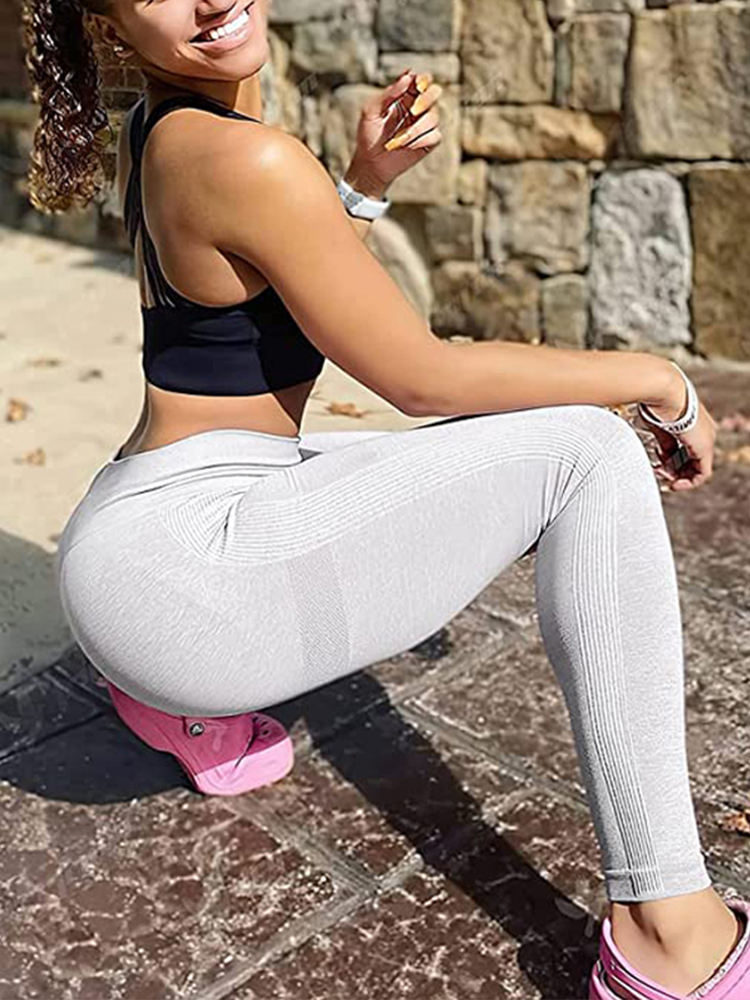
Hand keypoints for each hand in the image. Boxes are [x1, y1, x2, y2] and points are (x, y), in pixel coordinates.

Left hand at [343, 70, 443, 199]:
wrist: (370, 163)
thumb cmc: (368, 135)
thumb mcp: (371, 111)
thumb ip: (388, 93)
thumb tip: (407, 76)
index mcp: (405, 96)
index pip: (422, 80)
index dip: (422, 79)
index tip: (416, 86)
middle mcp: (417, 108)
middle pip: (435, 92)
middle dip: (427, 99)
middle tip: (413, 110)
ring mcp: (424, 125)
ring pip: (434, 117)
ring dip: (416, 129)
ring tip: (399, 139)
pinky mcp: (428, 142)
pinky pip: (435, 135)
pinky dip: (420, 140)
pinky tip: (407, 146)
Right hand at [645, 395, 716, 491]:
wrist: (664, 390)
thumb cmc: (657, 402)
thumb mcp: (660, 428)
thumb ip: (665, 445)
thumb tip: (664, 457)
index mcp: (695, 425)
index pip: (686, 450)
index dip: (671, 462)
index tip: (658, 465)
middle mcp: (705, 432)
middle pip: (692, 461)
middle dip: (674, 471)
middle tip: (659, 473)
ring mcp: (707, 439)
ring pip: (697, 468)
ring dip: (679, 476)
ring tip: (662, 475)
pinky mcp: (705, 447)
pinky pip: (702, 474)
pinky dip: (688, 482)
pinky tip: (675, 483)